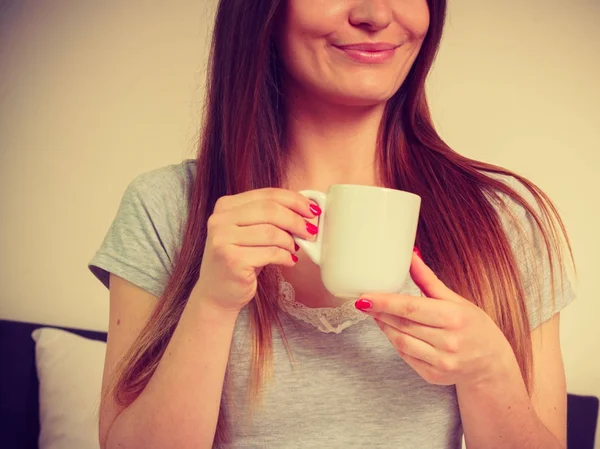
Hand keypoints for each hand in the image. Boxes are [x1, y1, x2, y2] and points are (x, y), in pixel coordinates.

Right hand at [193, 188, 319, 312]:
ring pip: (271, 232)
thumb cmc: (240, 260)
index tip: (312, 210)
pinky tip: (289, 261)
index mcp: (226, 205)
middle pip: (270, 210)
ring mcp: (223, 239)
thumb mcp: (251, 232)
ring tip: (294, 249)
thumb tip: (306, 210)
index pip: (267, 194)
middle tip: (310, 231)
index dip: (294, 201)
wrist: (217, 293)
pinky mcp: (231, 260)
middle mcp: (220, 219)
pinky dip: (285, 256)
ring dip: (290, 241)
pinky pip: (270, 253)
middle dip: (296, 220)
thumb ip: (270, 217)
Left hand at [356, 249, 517, 388]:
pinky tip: (391, 330)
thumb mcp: (455, 300)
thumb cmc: (473, 326)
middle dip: (379, 312)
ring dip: (384, 327)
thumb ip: (428, 280)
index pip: (410, 308)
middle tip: (363, 302)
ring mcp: (441, 362)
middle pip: (402, 324)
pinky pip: (405, 356)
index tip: (364, 297)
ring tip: (375, 314)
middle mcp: (448, 342)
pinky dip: (395, 342)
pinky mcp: (433, 376)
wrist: (490, 365)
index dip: (384, 303)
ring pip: (400, 342)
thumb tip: (411, 255)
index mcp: (454, 318)